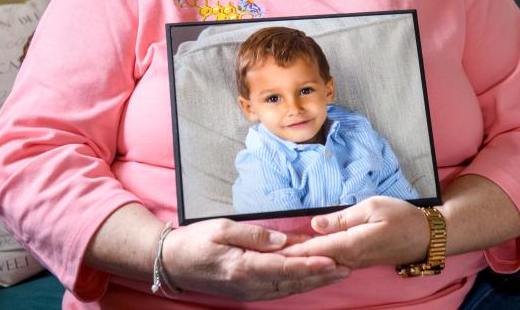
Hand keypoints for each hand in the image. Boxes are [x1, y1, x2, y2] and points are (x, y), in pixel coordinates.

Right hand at [163, 219, 350, 300]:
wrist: (172, 263)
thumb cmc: (194, 242)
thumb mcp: (221, 228)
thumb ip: (253, 234)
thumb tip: (280, 240)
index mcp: (243, 266)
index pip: (285, 267)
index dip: (311, 265)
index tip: (333, 261)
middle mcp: (249, 283)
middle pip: (293, 281)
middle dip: (321, 275)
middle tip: (348, 267)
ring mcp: (248, 290)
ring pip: (288, 288)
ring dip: (314, 281)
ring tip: (337, 272)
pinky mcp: (247, 290)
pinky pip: (278, 290)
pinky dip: (298, 284)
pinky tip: (311, 278)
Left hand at [279, 196, 430, 269]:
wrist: (426, 236)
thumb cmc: (401, 216)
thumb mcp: (371, 207)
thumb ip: (341, 218)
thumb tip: (314, 224)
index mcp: (351, 244)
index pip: (313, 249)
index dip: (289, 249)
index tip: (268, 251)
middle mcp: (350, 258)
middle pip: (313, 259)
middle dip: (289, 257)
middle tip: (263, 255)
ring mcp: (354, 262)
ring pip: (321, 262)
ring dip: (300, 259)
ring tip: (276, 257)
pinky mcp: (359, 261)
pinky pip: (332, 262)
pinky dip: (315, 260)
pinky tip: (303, 258)